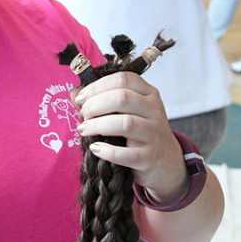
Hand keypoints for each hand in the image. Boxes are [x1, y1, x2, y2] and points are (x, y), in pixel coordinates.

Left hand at [74, 71, 187, 203]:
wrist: (166, 162)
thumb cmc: (140, 132)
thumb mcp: (130, 111)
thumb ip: (105, 100)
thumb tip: (74, 94)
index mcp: (148, 94)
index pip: (123, 79)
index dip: (97, 86)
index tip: (81, 98)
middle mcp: (154, 110)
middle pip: (122, 98)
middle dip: (95, 105)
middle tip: (83, 115)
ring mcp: (154, 134)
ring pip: (126, 123)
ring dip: (98, 125)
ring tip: (84, 130)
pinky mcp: (150, 157)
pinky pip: (127, 154)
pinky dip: (108, 151)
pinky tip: (96, 148)